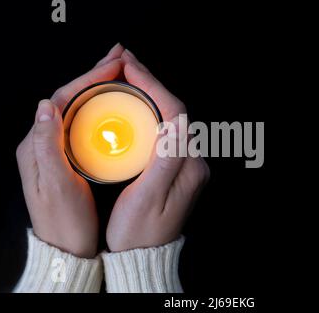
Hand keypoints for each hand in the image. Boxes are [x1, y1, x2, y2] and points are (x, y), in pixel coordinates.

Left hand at [16, 44, 124, 257]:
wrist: (65, 248)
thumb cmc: (63, 221)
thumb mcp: (54, 186)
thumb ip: (47, 146)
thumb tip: (44, 106)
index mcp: (36, 144)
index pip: (62, 98)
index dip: (89, 78)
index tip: (114, 65)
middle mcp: (44, 141)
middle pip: (71, 98)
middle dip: (96, 75)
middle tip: (121, 57)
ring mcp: (58, 148)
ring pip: (80, 107)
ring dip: (100, 87)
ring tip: (121, 72)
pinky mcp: (70, 156)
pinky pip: (86, 122)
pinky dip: (102, 107)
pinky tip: (115, 104)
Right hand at [106, 49, 209, 250]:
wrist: (144, 255)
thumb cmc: (140, 232)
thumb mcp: (148, 198)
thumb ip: (165, 160)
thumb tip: (176, 123)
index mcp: (187, 166)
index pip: (175, 113)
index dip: (153, 85)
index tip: (129, 67)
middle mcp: (193, 162)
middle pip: (174, 110)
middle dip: (151, 83)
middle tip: (125, 63)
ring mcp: (185, 164)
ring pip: (170, 117)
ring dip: (151, 94)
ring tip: (128, 77)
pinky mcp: (176, 168)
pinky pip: (165, 130)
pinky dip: (150, 111)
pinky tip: (134, 105)